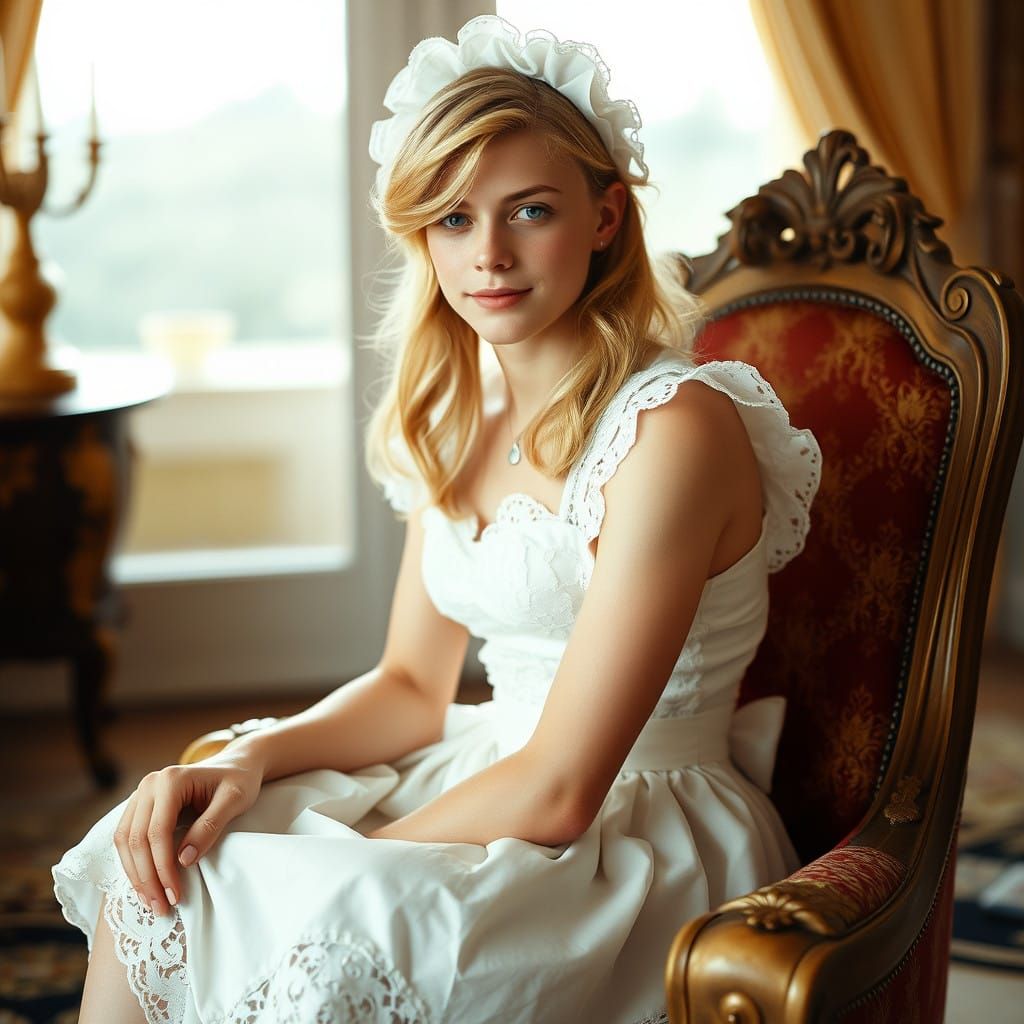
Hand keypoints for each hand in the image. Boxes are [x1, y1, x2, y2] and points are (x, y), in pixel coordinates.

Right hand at [112, 747, 263, 915]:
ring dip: (135, 875)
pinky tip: (145, 884)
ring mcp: (142, 794)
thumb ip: (210, 827)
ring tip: (151, 902)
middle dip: (147, 878)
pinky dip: (134, 863)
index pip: (158, 832)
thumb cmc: (240, 781)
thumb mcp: (235, 800)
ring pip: (125, 841)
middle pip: (136, 839)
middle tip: (161, 907)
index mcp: (170, 780)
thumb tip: (184, 860)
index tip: (175, 895)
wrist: (237, 765)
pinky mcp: (141, 805)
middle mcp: (149, 784)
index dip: (163, 868)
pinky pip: (128, 838)